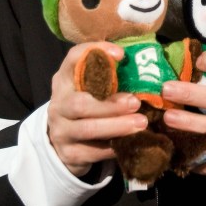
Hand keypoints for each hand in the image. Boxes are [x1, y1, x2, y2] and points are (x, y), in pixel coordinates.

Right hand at [47, 41, 149, 176]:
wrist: (64, 141)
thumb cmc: (89, 105)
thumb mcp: (92, 88)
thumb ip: (109, 77)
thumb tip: (146, 66)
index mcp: (65, 79)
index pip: (74, 57)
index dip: (96, 52)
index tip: (121, 55)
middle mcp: (59, 103)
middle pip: (80, 103)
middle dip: (110, 104)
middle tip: (135, 103)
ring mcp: (60, 130)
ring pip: (87, 129)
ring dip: (116, 126)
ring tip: (141, 123)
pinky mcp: (68, 153)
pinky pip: (92, 152)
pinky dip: (113, 147)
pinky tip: (130, 143)